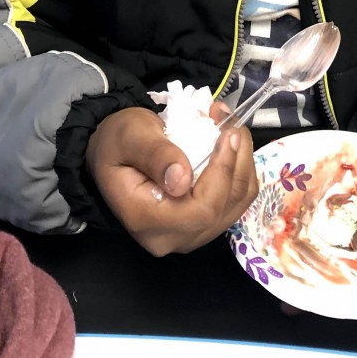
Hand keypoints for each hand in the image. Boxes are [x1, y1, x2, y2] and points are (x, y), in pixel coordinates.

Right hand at [86, 103, 257, 255]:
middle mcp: (169, 238)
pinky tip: (229, 145)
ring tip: (229, 127)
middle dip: (236, 160)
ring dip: (242, 162)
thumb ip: (156, 155)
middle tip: (228, 119)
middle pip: (223, 208)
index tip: (227, 134)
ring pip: (236, 204)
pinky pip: (235, 201)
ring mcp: (188, 236)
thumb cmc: (117, 142)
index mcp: (145, 219)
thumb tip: (181, 180)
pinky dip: (239, 170)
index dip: (222, 173)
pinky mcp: (202, 225)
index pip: (200, 211)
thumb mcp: (130, 136)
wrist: (114, 153)